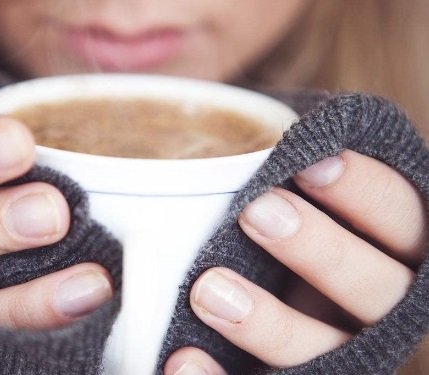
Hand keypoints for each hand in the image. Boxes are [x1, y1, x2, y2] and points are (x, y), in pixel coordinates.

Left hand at [164, 150, 424, 373]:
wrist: (274, 289)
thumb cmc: (288, 226)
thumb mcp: (304, 202)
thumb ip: (292, 182)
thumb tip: (236, 147)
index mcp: (393, 250)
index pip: (403, 218)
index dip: (365, 192)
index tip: (309, 163)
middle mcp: (379, 305)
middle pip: (377, 287)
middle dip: (321, 250)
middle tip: (257, 213)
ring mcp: (342, 350)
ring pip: (327, 349)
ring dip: (270, 324)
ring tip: (208, 291)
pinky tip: (182, 360)